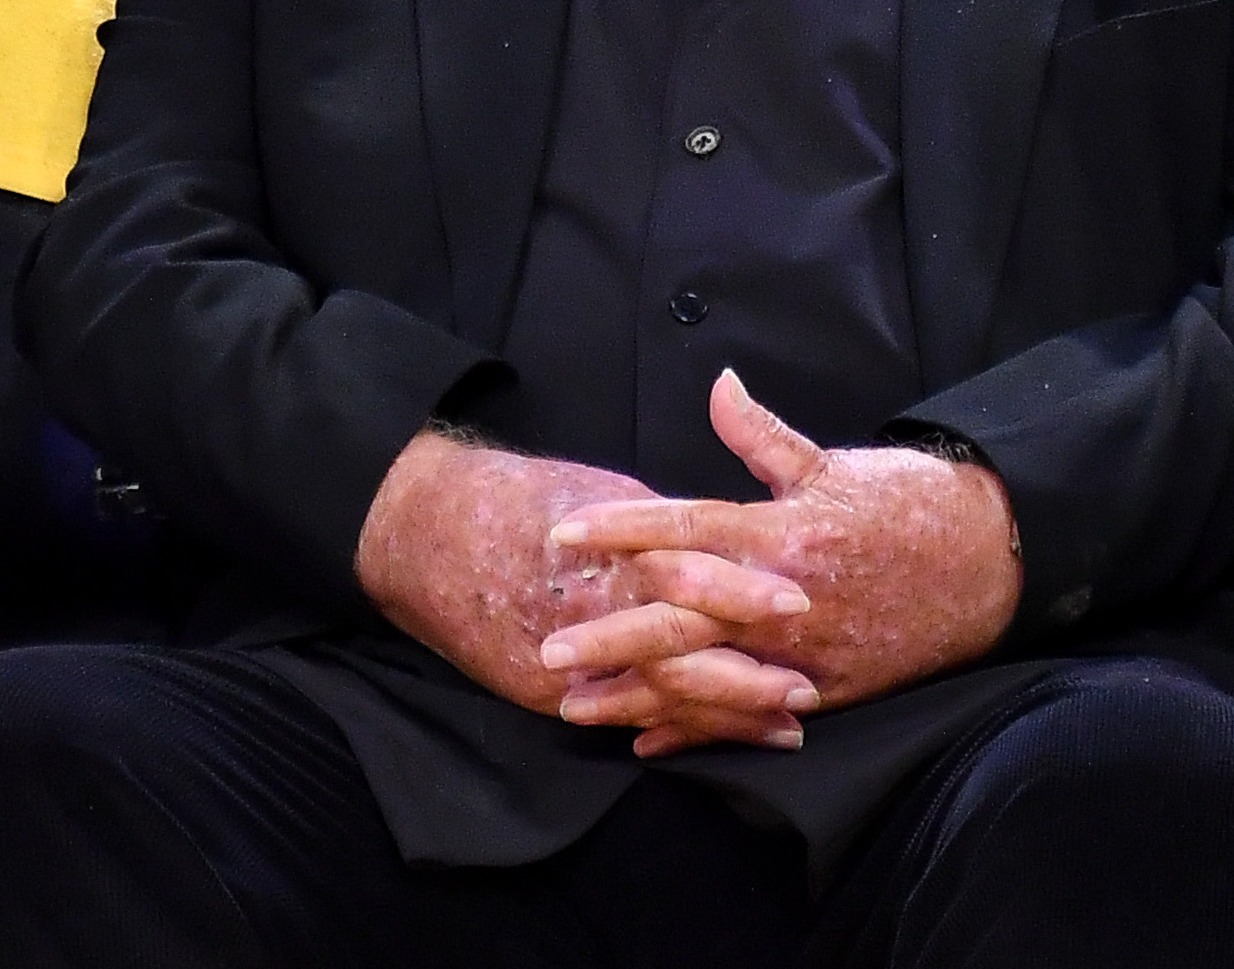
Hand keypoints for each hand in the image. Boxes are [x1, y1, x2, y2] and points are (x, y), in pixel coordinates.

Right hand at [354, 429, 819, 753]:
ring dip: (723, 717)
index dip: (745, 596)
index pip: (689, 580)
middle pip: (680, 657)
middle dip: (747, 679)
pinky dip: (670, 731)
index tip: (802, 604)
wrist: (424, 532)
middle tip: (809, 690)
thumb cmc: (523, 499)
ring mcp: (565, 666)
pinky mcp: (546, 694)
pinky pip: (622, 719)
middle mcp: (589, 619)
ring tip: (785, 727)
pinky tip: (712, 741)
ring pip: (658, 701)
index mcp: (610, 556)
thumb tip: (727, 545)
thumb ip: (668, 530)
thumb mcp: (605, 493)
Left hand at [538, 370, 1023, 754]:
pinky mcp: (828, 686)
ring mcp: (806, 647)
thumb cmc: (908, 501)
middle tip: (549, 645)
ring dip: (638, 693)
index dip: (620, 530)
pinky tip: (650, 740)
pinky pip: (751, 713)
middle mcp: (786, 593)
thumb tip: (716, 383)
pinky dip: (700, 728)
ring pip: (706, 676)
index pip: (685, 527)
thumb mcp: (832, 460)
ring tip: (577, 705)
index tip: (563, 537)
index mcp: (783, 529)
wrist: (991, 558)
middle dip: (610, 632)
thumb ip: (761, 434)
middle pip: (681, 616)